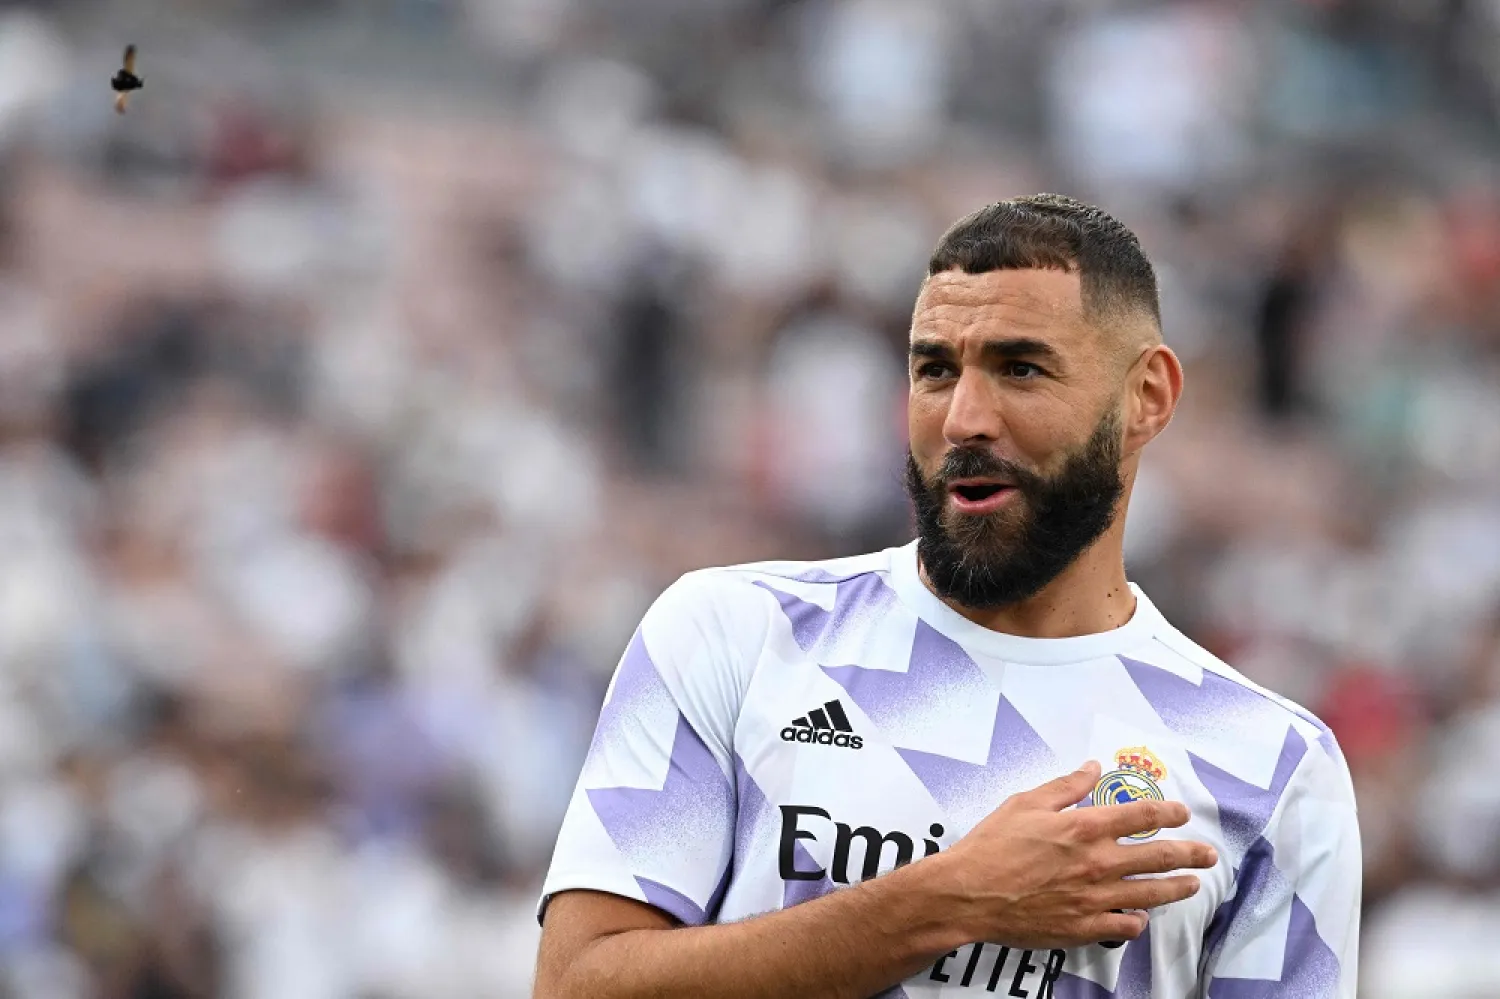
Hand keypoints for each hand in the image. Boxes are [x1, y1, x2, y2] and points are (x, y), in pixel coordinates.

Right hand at [924, 761, 1217, 949]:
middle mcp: (1097, 863)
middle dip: (1189, 854)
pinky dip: (1136, 921)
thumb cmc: (991, 847)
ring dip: (1176, 888)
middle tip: (1207, 854)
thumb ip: (1063, 787)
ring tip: (1192, 885)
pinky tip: (1140, 917)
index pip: (1141, 816)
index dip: (1167, 813)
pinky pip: (1124, 926)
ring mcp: (1094, 898)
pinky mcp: (1083, 926)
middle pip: (1159, 856)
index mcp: (1084, 828)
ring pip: (1150, 894)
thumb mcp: (1025, 803)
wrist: (968, 893)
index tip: (1181, 813)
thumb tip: (1090, 769)